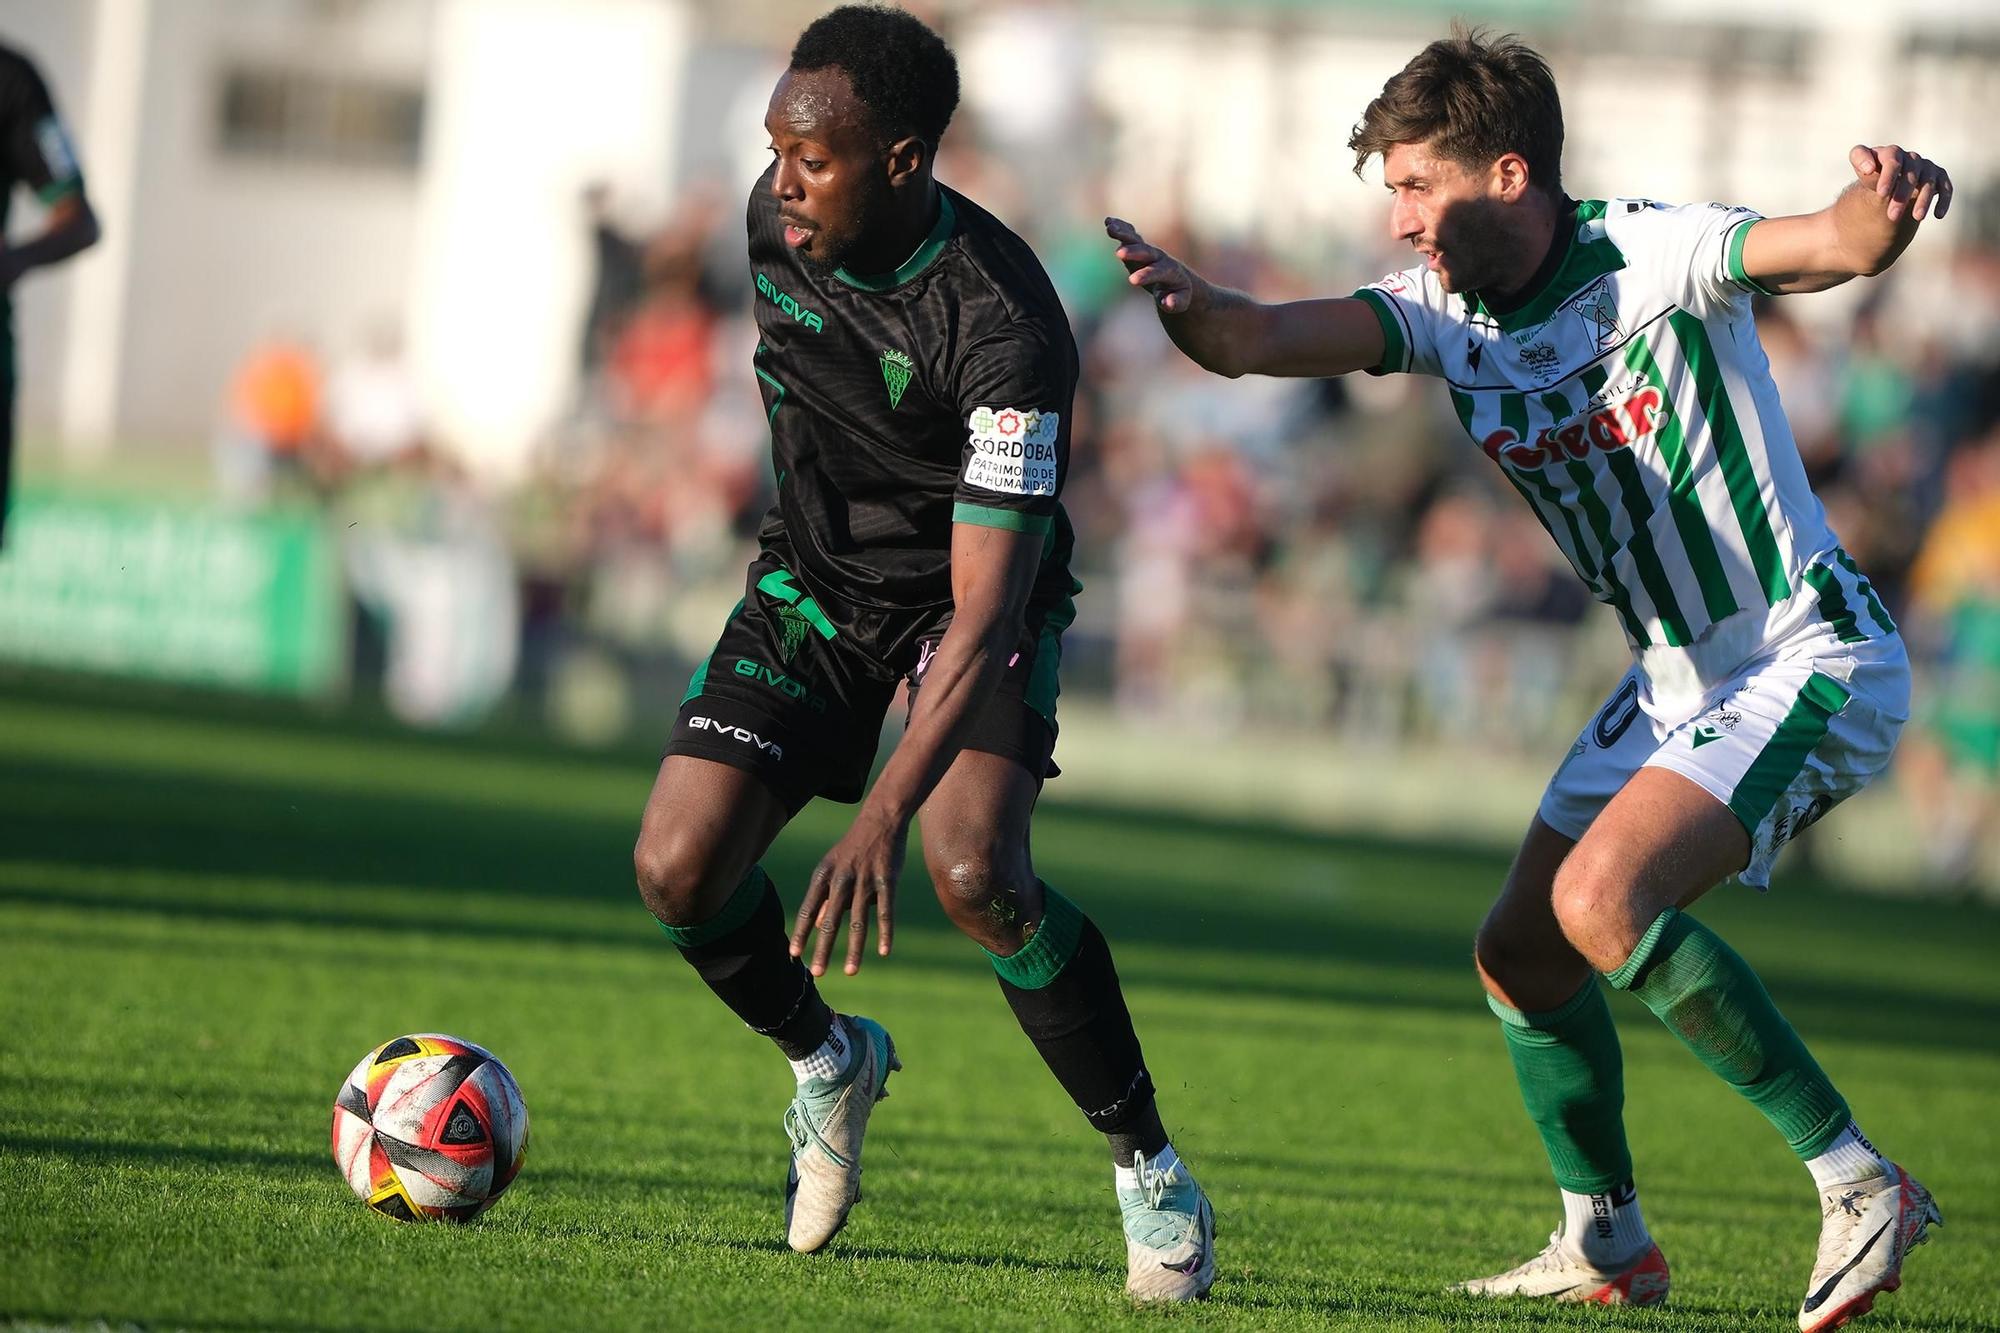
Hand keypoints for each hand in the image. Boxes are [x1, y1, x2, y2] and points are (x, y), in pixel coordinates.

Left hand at [791, 814, 903, 975]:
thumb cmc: (853, 847)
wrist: (880, 819)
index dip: (801, 933)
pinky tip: (883, 951)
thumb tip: (816, 925)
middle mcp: (841, 879)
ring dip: (853, 949)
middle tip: (816, 973)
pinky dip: (884, 933)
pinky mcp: (887, 879)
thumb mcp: (833, 867)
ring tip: (850, 971)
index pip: (808, 910)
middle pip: (830, 921)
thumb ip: (825, 896)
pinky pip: (885, 911)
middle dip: (823, 949)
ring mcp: (865, 880)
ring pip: (858, 921)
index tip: (794, 955)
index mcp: (823, 876)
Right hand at [1106, 216, 1197, 313]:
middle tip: (1118, 253)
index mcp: (1170, 271)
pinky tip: (1108, 222)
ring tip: (1110, 229)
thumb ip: (1175, 302)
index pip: (1157, 272)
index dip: (1145, 275)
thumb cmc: (1178, 293)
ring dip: (1123, 234)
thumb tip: (1167, 303)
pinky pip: (1130, 235)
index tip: (1132, 281)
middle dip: (1133, 252)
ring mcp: (1148, 250)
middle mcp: (1159, 257)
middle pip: (1146, 252)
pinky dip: (1120, 228)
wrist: (1178, 278)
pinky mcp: (1139, 247)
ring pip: (1136, 240)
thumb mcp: (1180, 301)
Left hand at [1850, 144, 1951, 222]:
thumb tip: (1869, 168)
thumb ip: (1860, 163)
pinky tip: (1938, 215)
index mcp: (1891, 153)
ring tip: (1917, 218)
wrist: (1887, 184)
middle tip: (1892, 216)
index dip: (1888, 175)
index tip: (1881, 193)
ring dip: (1923, 200)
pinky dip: (1943, 200)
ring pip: (1928, 182)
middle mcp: (1910, 157)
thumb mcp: (1863, 170)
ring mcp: (1926, 166)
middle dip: (1902, 194)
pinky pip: (1945, 187)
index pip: (1892, 160)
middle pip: (1910, 174)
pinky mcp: (1939, 177)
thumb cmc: (1873, 175)